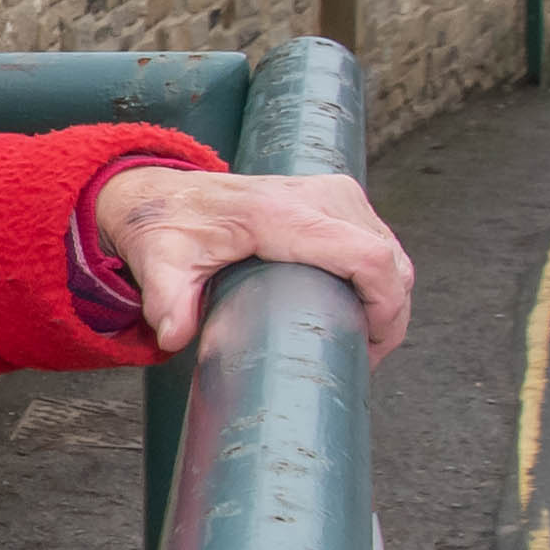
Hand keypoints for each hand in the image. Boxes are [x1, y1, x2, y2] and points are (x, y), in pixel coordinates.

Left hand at [92, 161, 415, 361]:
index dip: (386, 306)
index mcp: (280, 214)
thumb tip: (173, 338)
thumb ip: (167, 301)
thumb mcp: (158, 265)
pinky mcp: (337, 196)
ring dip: (388, 298)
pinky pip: (379, 241)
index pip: (367, 256)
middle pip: (388, 258)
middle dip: (389, 314)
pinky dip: (380, 278)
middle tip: (364, 356)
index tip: (371, 345)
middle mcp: (317, 195)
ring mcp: (333, 192)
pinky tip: (361, 308)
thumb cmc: (165, 229)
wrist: (165, 194)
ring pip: (390, 252)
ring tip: (361, 338)